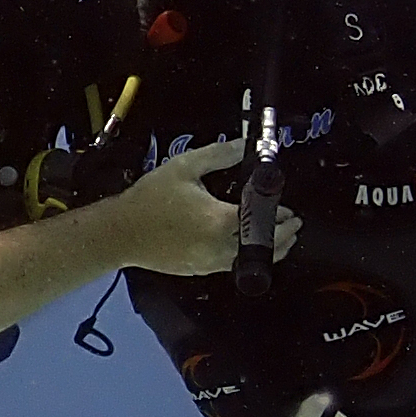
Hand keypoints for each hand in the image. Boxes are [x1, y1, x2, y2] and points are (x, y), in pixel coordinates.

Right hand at [110, 137, 295, 276]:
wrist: (121, 233)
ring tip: (280, 239)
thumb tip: (246, 146)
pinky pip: (233, 265)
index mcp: (220, 220)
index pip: (262, 221)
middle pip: (264, 247)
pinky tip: (248, 246)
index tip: (289, 211)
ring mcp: (211, 263)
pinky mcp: (201, 271)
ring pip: (251, 261)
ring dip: (269, 250)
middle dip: (284, 237)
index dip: (280, 216)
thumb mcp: (185, 167)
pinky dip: (247, 256)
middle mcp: (220, 246)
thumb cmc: (151, 198)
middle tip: (294, 226)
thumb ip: (220, 155)